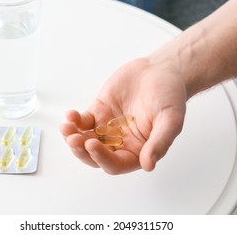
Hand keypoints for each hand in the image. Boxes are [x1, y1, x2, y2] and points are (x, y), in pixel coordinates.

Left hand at [60, 56, 187, 174]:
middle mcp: (121, 142)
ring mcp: (108, 128)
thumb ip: (159, 142)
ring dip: (73, 137)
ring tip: (66, 128)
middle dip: (82, 150)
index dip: (102, 158)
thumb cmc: (170, 96)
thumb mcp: (171, 119)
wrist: (161, 70)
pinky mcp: (99, 112)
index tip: (92, 145)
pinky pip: (83, 121)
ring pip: (85, 139)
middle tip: (73, 139)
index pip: (116, 163)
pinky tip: (70, 115)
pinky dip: (74, 120)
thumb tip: (149, 165)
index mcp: (138, 150)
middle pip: (95, 155)